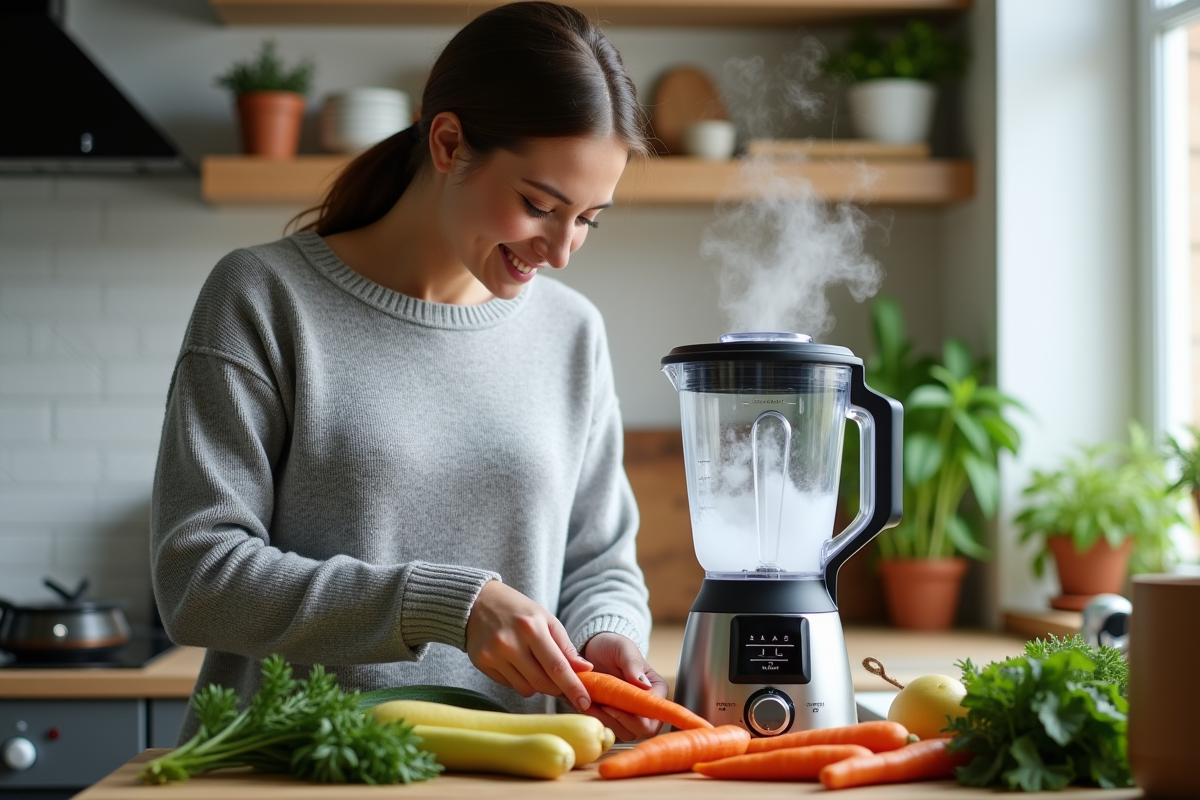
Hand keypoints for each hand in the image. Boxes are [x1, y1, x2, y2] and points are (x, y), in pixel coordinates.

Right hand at [465, 581, 592, 710]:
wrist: (477, 602)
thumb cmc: (518, 611)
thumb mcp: (546, 620)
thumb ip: (565, 647)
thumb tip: (586, 670)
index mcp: (531, 627)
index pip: (557, 666)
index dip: (572, 687)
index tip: (584, 702)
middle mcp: (510, 642)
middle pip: (542, 682)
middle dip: (557, 688)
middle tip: (561, 683)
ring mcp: (493, 654)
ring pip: (526, 688)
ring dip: (536, 683)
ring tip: (533, 664)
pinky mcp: (482, 663)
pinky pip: (509, 685)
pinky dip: (519, 680)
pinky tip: (515, 662)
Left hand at [581, 632, 668, 740]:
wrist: (594, 650)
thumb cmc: (612, 647)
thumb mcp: (622, 648)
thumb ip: (633, 664)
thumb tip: (645, 685)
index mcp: (656, 690)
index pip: (652, 716)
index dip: (632, 717)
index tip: (610, 704)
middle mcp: (648, 706)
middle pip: (641, 730)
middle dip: (617, 721)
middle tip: (599, 705)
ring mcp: (632, 715)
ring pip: (624, 734)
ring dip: (605, 722)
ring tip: (591, 703)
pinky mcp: (617, 719)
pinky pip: (611, 730)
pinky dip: (598, 721)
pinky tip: (588, 706)